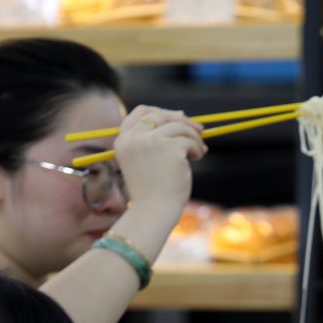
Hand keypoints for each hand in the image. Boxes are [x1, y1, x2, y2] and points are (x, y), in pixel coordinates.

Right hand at [115, 106, 207, 222]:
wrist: (154, 211)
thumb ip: (155, 138)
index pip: (140, 112)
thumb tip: (181, 115)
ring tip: (199, 151)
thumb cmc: (153, 190)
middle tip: (199, 130)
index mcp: (123, 141)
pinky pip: (188, 140)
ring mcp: (151, 141)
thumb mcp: (146, 160)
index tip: (179, 117)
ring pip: (179, 126)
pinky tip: (197, 157)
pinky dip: (197, 147)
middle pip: (161, 115)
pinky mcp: (169, 148)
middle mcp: (134, 138)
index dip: (161, 111)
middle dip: (183, 121)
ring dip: (193, 137)